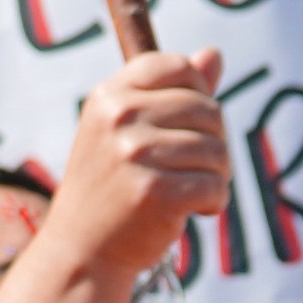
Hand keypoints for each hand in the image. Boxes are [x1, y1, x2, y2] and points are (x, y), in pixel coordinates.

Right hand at [33, 53, 232, 295]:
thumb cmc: (112, 186)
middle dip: (212, 143)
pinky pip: (216, 187)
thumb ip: (173, 91)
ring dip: (216, 177)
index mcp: (110, 96)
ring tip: (187, 192)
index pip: (177, 67)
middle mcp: (119, 118)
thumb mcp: (129, 130)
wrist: (84, 248)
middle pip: (208, 111)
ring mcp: (135, 155)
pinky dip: (213, 203)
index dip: (198, 94)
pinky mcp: (156, 193)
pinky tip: (191, 212)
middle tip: (189, 169)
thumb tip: (215, 53)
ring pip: (218, 151)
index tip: (188, 125)